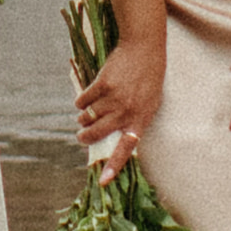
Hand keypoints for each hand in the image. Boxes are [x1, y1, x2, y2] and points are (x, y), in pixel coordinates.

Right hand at [77, 28, 162, 167]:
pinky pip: (84, 100)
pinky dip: (80, 102)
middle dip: (85, 137)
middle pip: (98, 133)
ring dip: (83, 119)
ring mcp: (114, 98)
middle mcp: (127, 111)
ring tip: (83, 116)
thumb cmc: (149, 78)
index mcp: (141, 119)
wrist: (144, 49)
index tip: (103, 181)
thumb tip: (117, 137)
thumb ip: (135, 120)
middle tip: (82, 136)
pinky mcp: (102, 84)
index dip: (113, 166)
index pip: (126, 148)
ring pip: (88, 117)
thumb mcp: (150, 103)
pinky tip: (82, 101)